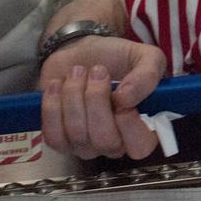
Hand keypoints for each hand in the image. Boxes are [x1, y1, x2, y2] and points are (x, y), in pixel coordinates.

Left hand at [38, 36, 166, 159]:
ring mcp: (86, 145)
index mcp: (143, 128)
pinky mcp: (60, 140)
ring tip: (78, 71)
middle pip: (105, 141)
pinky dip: (52, 106)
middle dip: (96, 100)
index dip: (130, 126)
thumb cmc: (117, 58)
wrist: (80, 53)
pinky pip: (53, 135)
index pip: (140, 147)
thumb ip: (148, 75)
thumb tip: (127, 99)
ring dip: (74, 95)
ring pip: (77, 134)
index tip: (121, 95)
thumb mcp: (145, 57)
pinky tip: (58, 85)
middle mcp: (116, 143)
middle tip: (97, 70)